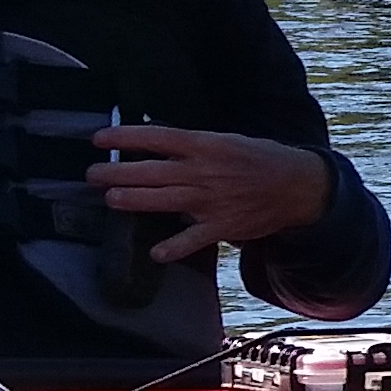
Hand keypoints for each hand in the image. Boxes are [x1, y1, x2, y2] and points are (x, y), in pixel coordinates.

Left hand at [86, 125, 334, 262]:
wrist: (298, 185)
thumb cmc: (259, 159)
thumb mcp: (227, 141)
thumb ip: (193, 146)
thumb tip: (155, 145)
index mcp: (206, 145)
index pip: (157, 137)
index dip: (125, 137)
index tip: (98, 138)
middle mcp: (204, 171)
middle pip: (151, 171)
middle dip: (117, 172)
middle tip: (91, 175)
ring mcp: (211, 200)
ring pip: (163, 200)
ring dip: (133, 200)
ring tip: (110, 200)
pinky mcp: (222, 225)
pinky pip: (193, 239)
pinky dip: (174, 247)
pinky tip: (156, 253)